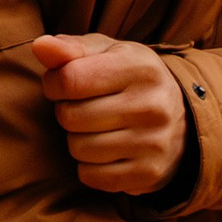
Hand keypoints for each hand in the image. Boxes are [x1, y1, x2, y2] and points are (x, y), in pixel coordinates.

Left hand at [34, 31, 189, 198]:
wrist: (181, 121)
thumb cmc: (130, 79)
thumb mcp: (107, 53)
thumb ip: (71, 48)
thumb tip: (40, 46)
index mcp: (141, 68)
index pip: (70, 79)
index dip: (54, 83)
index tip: (63, 85)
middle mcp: (152, 106)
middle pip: (71, 116)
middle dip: (67, 112)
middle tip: (83, 108)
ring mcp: (153, 143)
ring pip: (78, 148)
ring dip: (77, 140)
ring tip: (95, 129)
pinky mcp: (148, 174)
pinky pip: (91, 176)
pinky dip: (89, 166)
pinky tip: (105, 151)